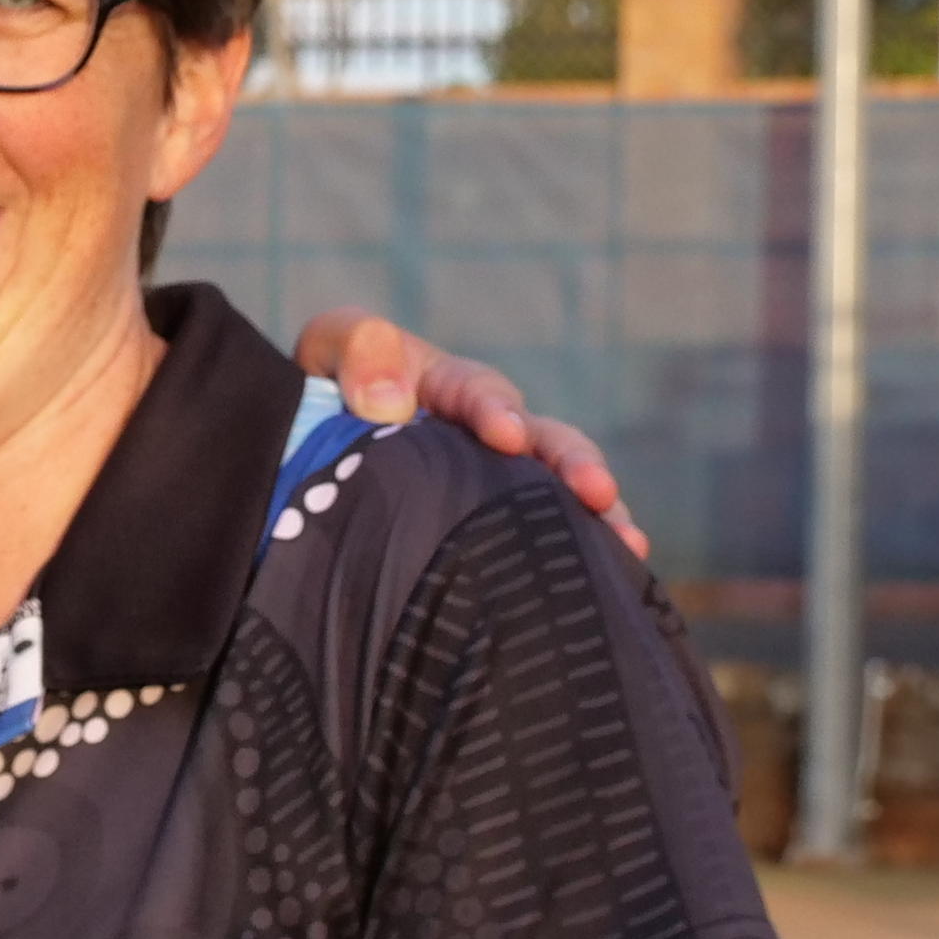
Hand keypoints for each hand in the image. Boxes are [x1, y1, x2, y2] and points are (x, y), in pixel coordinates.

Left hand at [294, 311, 649, 561]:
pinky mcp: (496, 535)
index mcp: (446, 388)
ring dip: (596, 519)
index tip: (506, 435)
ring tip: (629, 546)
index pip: (476, 391)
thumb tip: (390, 402)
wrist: (309, 459)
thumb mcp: (330, 352)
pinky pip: (544, 545)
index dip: (493, 409)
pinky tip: (614, 586)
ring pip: (559, 497)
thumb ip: (357, 351)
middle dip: (572, 464)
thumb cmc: (321, 398)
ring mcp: (499, 487)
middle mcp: (488, 436)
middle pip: (545, 442)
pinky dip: (581, 560)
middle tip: (597, 492)